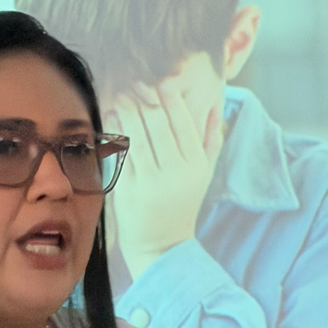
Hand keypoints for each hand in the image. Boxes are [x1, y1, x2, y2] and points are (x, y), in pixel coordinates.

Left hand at [104, 82, 223, 278]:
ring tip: (121, 95)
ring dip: (127, 112)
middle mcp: (175, 173)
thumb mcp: (204, 174)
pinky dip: (115, 134)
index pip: (183, 124)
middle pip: (158, 127)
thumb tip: (216, 106)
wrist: (162, 246)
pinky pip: (120, 156)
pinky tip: (111, 118)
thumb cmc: (183, 204)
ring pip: (137, 138)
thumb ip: (211, 139)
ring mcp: (150, 183)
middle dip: (146, 101)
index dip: (171, 100)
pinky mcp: (127, 193)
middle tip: (135, 83)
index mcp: (195, 166)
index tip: (160, 81)